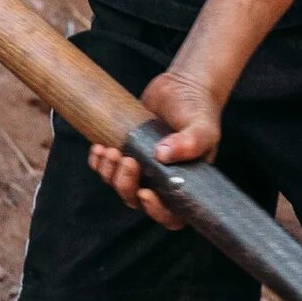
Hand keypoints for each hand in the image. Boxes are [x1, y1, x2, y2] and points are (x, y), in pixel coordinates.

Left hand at [90, 67, 224, 230]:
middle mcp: (162, 181)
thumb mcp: (203, 126)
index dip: (156, 212)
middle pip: (137, 201)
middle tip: (127, 160)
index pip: (171, 215)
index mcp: (184, 184)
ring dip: (110, 174)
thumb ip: (191, 142)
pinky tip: (99, 148)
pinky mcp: (127, 152)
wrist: (183, 85)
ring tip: (110, 151)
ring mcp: (143, 169)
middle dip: (126, 185)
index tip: (146, 193)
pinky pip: (107, 168)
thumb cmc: (200, 109)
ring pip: (119, 186)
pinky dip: (99, 162)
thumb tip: (162, 155)